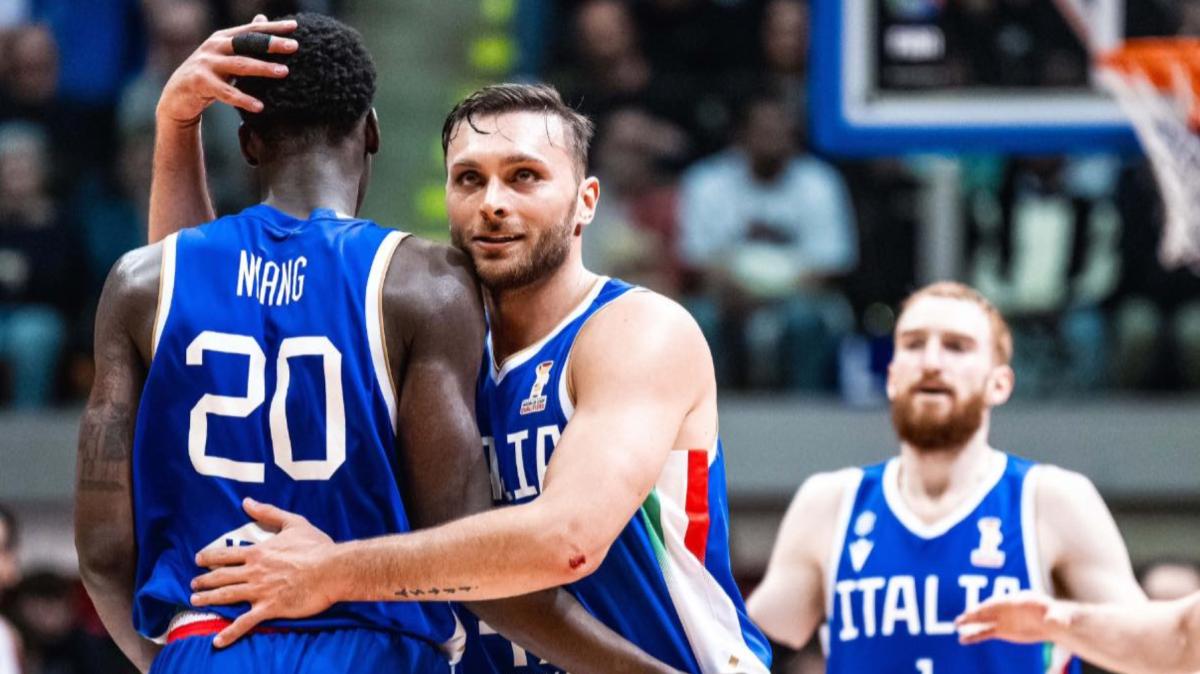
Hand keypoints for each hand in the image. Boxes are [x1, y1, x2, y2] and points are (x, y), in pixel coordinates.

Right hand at [157, 14, 298, 126]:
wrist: (177, 95)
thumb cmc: (208, 73)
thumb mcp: (225, 54)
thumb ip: (243, 40)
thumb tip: (262, 18)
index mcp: (223, 38)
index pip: (251, 30)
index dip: (272, 28)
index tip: (295, 27)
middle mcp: (214, 47)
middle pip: (246, 42)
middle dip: (270, 43)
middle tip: (294, 46)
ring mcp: (206, 63)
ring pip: (239, 65)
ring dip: (263, 68)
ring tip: (284, 72)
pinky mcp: (200, 82)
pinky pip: (226, 92)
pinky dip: (244, 99)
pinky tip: (260, 106)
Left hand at [191, 498, 338, 647]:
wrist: (331, 569)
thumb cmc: (316, 546)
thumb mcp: (293, 523)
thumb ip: (268, 512)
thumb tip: (247, 502)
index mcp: (258, 553)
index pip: (227, 554)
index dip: (210, 556)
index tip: (198, 559)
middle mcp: (254, 572)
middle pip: (221, 576)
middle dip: (204, 580)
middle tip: (193, 584)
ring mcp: (259, 591)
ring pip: (227, 596)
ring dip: (209, 599)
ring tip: (196, 601)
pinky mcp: (269, 608)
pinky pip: (245, 622)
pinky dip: (230, 632)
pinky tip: (218, 640)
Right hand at [955, 591, 1072, 644]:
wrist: (1054, 624)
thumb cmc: (1058, 616)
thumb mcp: (1060, 617)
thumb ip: (1056, 619)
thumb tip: (1055, 622)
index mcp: (1018, 600)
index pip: (1003, 602)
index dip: (993, 605)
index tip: (984, 609)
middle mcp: (1007, 607)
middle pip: (989, 609)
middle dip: (976, 612)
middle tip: (964, 617)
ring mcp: (1002, 619)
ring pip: (984, 621)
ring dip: (971, 622)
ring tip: (957, 624)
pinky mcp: (1001, 630)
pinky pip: (985, 633)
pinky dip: (974, 636)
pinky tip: (963, 639)